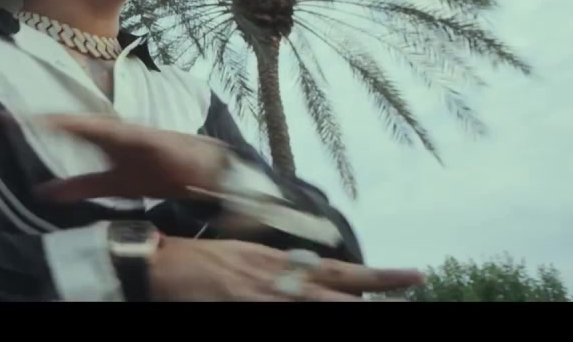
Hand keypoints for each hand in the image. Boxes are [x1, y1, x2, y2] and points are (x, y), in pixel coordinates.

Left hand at [28, 113, 228, 201]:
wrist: (199, 171)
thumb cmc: (156, 170)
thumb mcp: (112, 185)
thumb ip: (79, 186)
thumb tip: (42, 193)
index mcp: (102, 139)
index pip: (62, 129)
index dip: (34, 123)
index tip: (4, 119)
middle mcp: (113, 130)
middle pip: (73, 121)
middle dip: (44, 118)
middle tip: (11, 115)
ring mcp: (133, 132)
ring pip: (97, 124)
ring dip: (72, 122)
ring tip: (45, 120)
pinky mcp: (155, 139)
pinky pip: (130, 136)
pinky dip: (114, 134)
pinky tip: (98, 131)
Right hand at [149, 237, 422, 301]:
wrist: (158, 266)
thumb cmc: (200, 263)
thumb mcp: (246, 258)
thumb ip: (280, 270)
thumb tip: (312, 275)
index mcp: (280, 263)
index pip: (341, 272)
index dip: (380, 277)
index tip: (415, 276)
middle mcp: (279, 281)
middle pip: (339, 295)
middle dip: (373, 298)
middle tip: (413, 291)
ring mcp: (262, 299)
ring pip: (317, 305)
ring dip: (343, 306)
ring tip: (369, 308)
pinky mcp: (243, 307)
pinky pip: (280, 315)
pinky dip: (295, 312)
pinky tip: (313, 309)